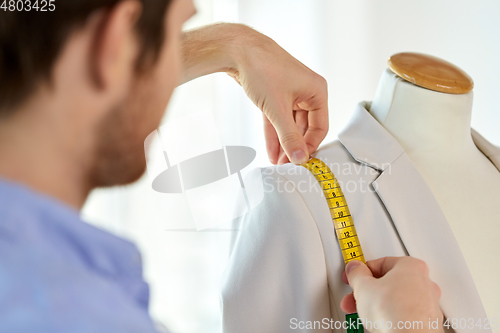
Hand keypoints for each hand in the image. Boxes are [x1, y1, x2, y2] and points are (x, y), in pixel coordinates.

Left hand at [227, 25, 328, 164]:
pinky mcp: (275, 96)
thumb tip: (299, 158)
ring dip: (283, 143)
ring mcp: (290, 94)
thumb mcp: (277, 108)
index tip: (300, 162)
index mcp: (316, 92)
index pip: (320, 127)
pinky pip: (278, 120)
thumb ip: (289, 136)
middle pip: (305, 128)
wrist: (238, 50)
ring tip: (277, 163)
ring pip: (289, 126)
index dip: (310, 146)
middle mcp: (306, 93)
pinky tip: (271, 152)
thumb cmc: (263, 69)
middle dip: (294, 147)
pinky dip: (274, 134)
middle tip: (286, 166)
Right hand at [341, 257, 443, 332]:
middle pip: (388, 282)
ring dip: (375, 304)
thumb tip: (355, 269)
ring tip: (362, 313)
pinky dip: (389, 315)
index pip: (381, 262)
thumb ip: (356, 274)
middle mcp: (424, 282)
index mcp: (411, 266)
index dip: (363, 270)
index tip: (354, 275)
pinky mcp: (426, 322)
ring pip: (395, 299)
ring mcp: (427, 303)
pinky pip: (402, 314)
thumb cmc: (394, 312)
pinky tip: (378, 322)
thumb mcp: (364, 287)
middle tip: (355, 297)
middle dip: (367, 291)